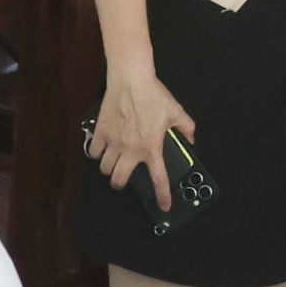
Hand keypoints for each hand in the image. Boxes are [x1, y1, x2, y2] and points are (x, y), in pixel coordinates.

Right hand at [89, 67, 194, 211]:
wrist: (131, 80)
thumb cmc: (154, 95)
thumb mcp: (176, 111)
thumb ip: (186, 127)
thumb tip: (191, 138)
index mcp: (151, 148)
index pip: (158, 179)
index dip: (162, 196)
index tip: (164, 206)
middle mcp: (131, 150)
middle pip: (118, 180)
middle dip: (120, 184)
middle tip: (123, 178)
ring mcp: (113, 142)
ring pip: (104, 168)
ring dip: (109, 168)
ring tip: (112, 163)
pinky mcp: (101, 132)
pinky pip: (94, 151)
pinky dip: (96, 153)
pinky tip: (101, 148)